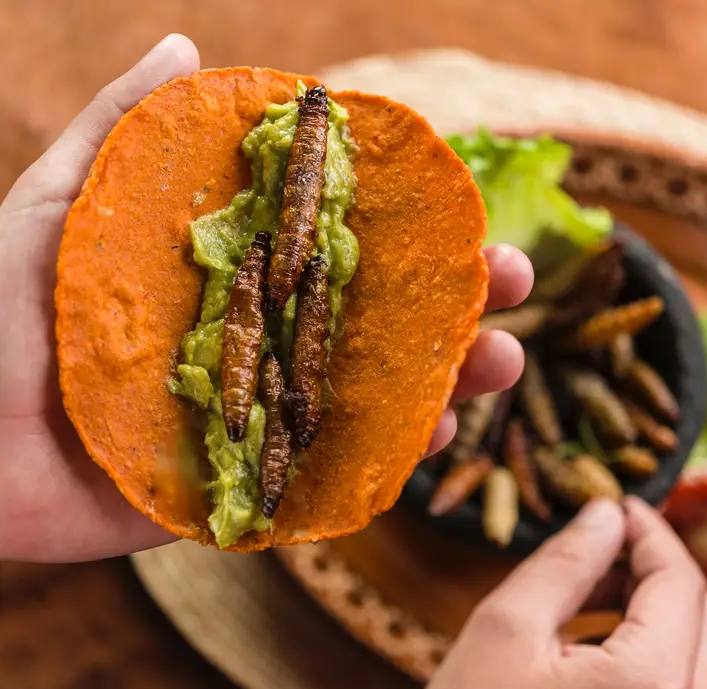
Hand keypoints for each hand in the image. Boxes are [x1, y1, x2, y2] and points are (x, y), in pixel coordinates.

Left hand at [0, 35, 529, 561]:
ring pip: (368, 404)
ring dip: (443, 385)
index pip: (337, 256)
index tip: (464, 218)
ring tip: (502, 364)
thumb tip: (186, 44)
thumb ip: (123, 133)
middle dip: (450, 308)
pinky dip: (385, 463)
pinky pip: (326, 479)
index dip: (404, 237)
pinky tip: (434, 442)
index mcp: (227, 284)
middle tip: (512, 286)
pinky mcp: (240, 490)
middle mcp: (254, 351)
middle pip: (370, 329)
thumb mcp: (57, 205)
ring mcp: (255, 423)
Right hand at [406, 498, 706, 688]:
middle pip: (700, 614)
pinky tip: (593, 642)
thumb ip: (565, 562)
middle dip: (653, 568)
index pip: (679, 580)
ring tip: (586, 592)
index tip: (616, 505)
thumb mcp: (506, 629)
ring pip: (694, 652)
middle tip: (597, 547)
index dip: (649, 531)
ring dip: (650, 608)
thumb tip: (605, 513)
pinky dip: (648, 650)